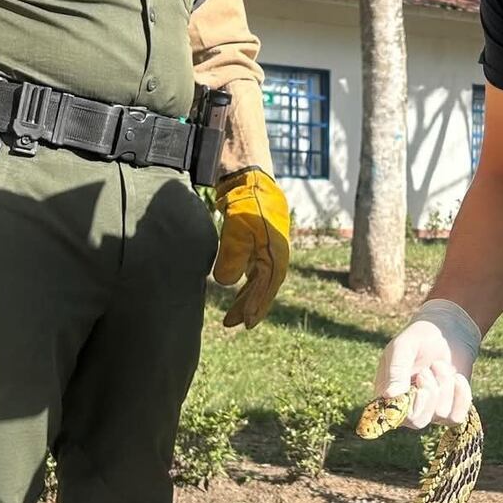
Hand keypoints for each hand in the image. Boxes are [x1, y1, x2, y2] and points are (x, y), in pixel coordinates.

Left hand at [212, 168, 289, 327]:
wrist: (251, 178)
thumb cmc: (247, 203)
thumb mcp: (237, 230)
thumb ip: (232, 258)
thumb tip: (226, 282)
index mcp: (276, 253)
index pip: (266, 286)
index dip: (257, 305)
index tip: (246, 323)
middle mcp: (275, 254)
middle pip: (264, 286)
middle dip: (250, 306)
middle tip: (234, 324)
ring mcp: (268, 248)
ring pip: (259, 279)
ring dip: (248, 296)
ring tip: (233, 314)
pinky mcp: (260, 242)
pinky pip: (255, 268)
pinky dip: (247, 281)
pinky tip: (238, 289)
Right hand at [373, 298, 481, 428]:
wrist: (448, 332)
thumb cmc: (420, 337)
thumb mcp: (404, 346)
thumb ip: (396, 369)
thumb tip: (389, 395)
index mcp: (389, 394)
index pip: (393, 416)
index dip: (408, 406)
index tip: (419, 386)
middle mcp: (408, 407)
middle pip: (417, 422)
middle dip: (429, 394)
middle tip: (426, 371)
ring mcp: (430, 411)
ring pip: (440, 414)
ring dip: (443, 384)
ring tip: (439, 365)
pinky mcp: (450, 410)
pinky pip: (457, 417)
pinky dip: (461, 395)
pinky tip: (457, 377)